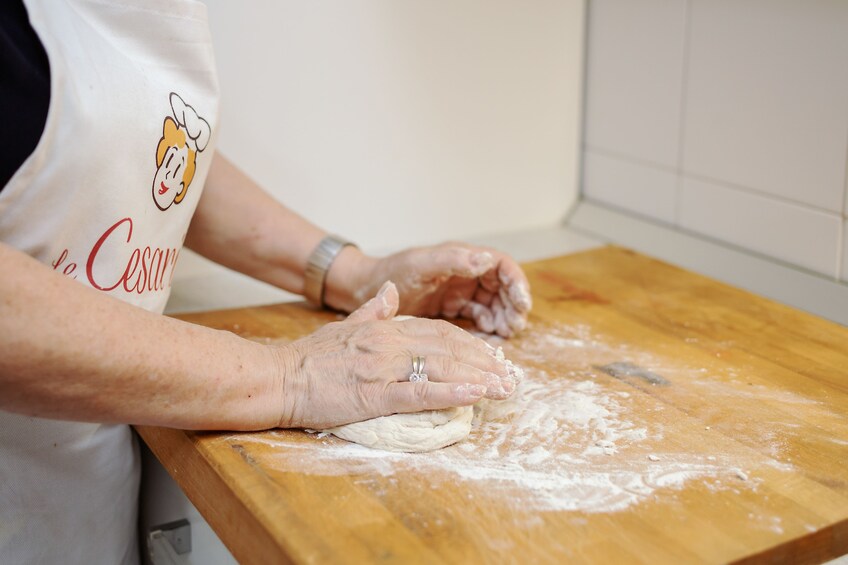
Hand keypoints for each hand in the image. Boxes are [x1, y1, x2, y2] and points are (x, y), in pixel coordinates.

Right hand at [273, 282, 518, 428]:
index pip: (440, 332)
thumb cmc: (310, 357)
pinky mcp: (374, 393)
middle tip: (511, 377)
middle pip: (449, 348)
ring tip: (505, 388)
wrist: (279, 377)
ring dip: (478, 378)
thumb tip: (390, 293)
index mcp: (386, 327)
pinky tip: (474, 396)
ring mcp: (384, 367)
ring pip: (442, 368)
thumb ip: (372, 310)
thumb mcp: (344, 324)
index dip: (471, 345)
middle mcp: (390, 342)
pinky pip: (420, 393)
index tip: (492, 357)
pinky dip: (451, 393)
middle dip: (484, 363)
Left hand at [333, 243, 531, 337]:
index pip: (501, 264)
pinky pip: (478, 319)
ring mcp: (459, 291)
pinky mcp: (452, 309)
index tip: (522, 303)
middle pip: (502, 287)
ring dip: (503, 319)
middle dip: (513, 306)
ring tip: (506, 336)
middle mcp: (465, 273)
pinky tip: (489, 342)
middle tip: (516, 326)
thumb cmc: (390, 272)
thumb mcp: (420, 264)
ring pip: (493, 305)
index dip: (516, 282)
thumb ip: (452, 260)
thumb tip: (486, 258)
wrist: (364, 290)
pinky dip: (487, 330)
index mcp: (461, 257)